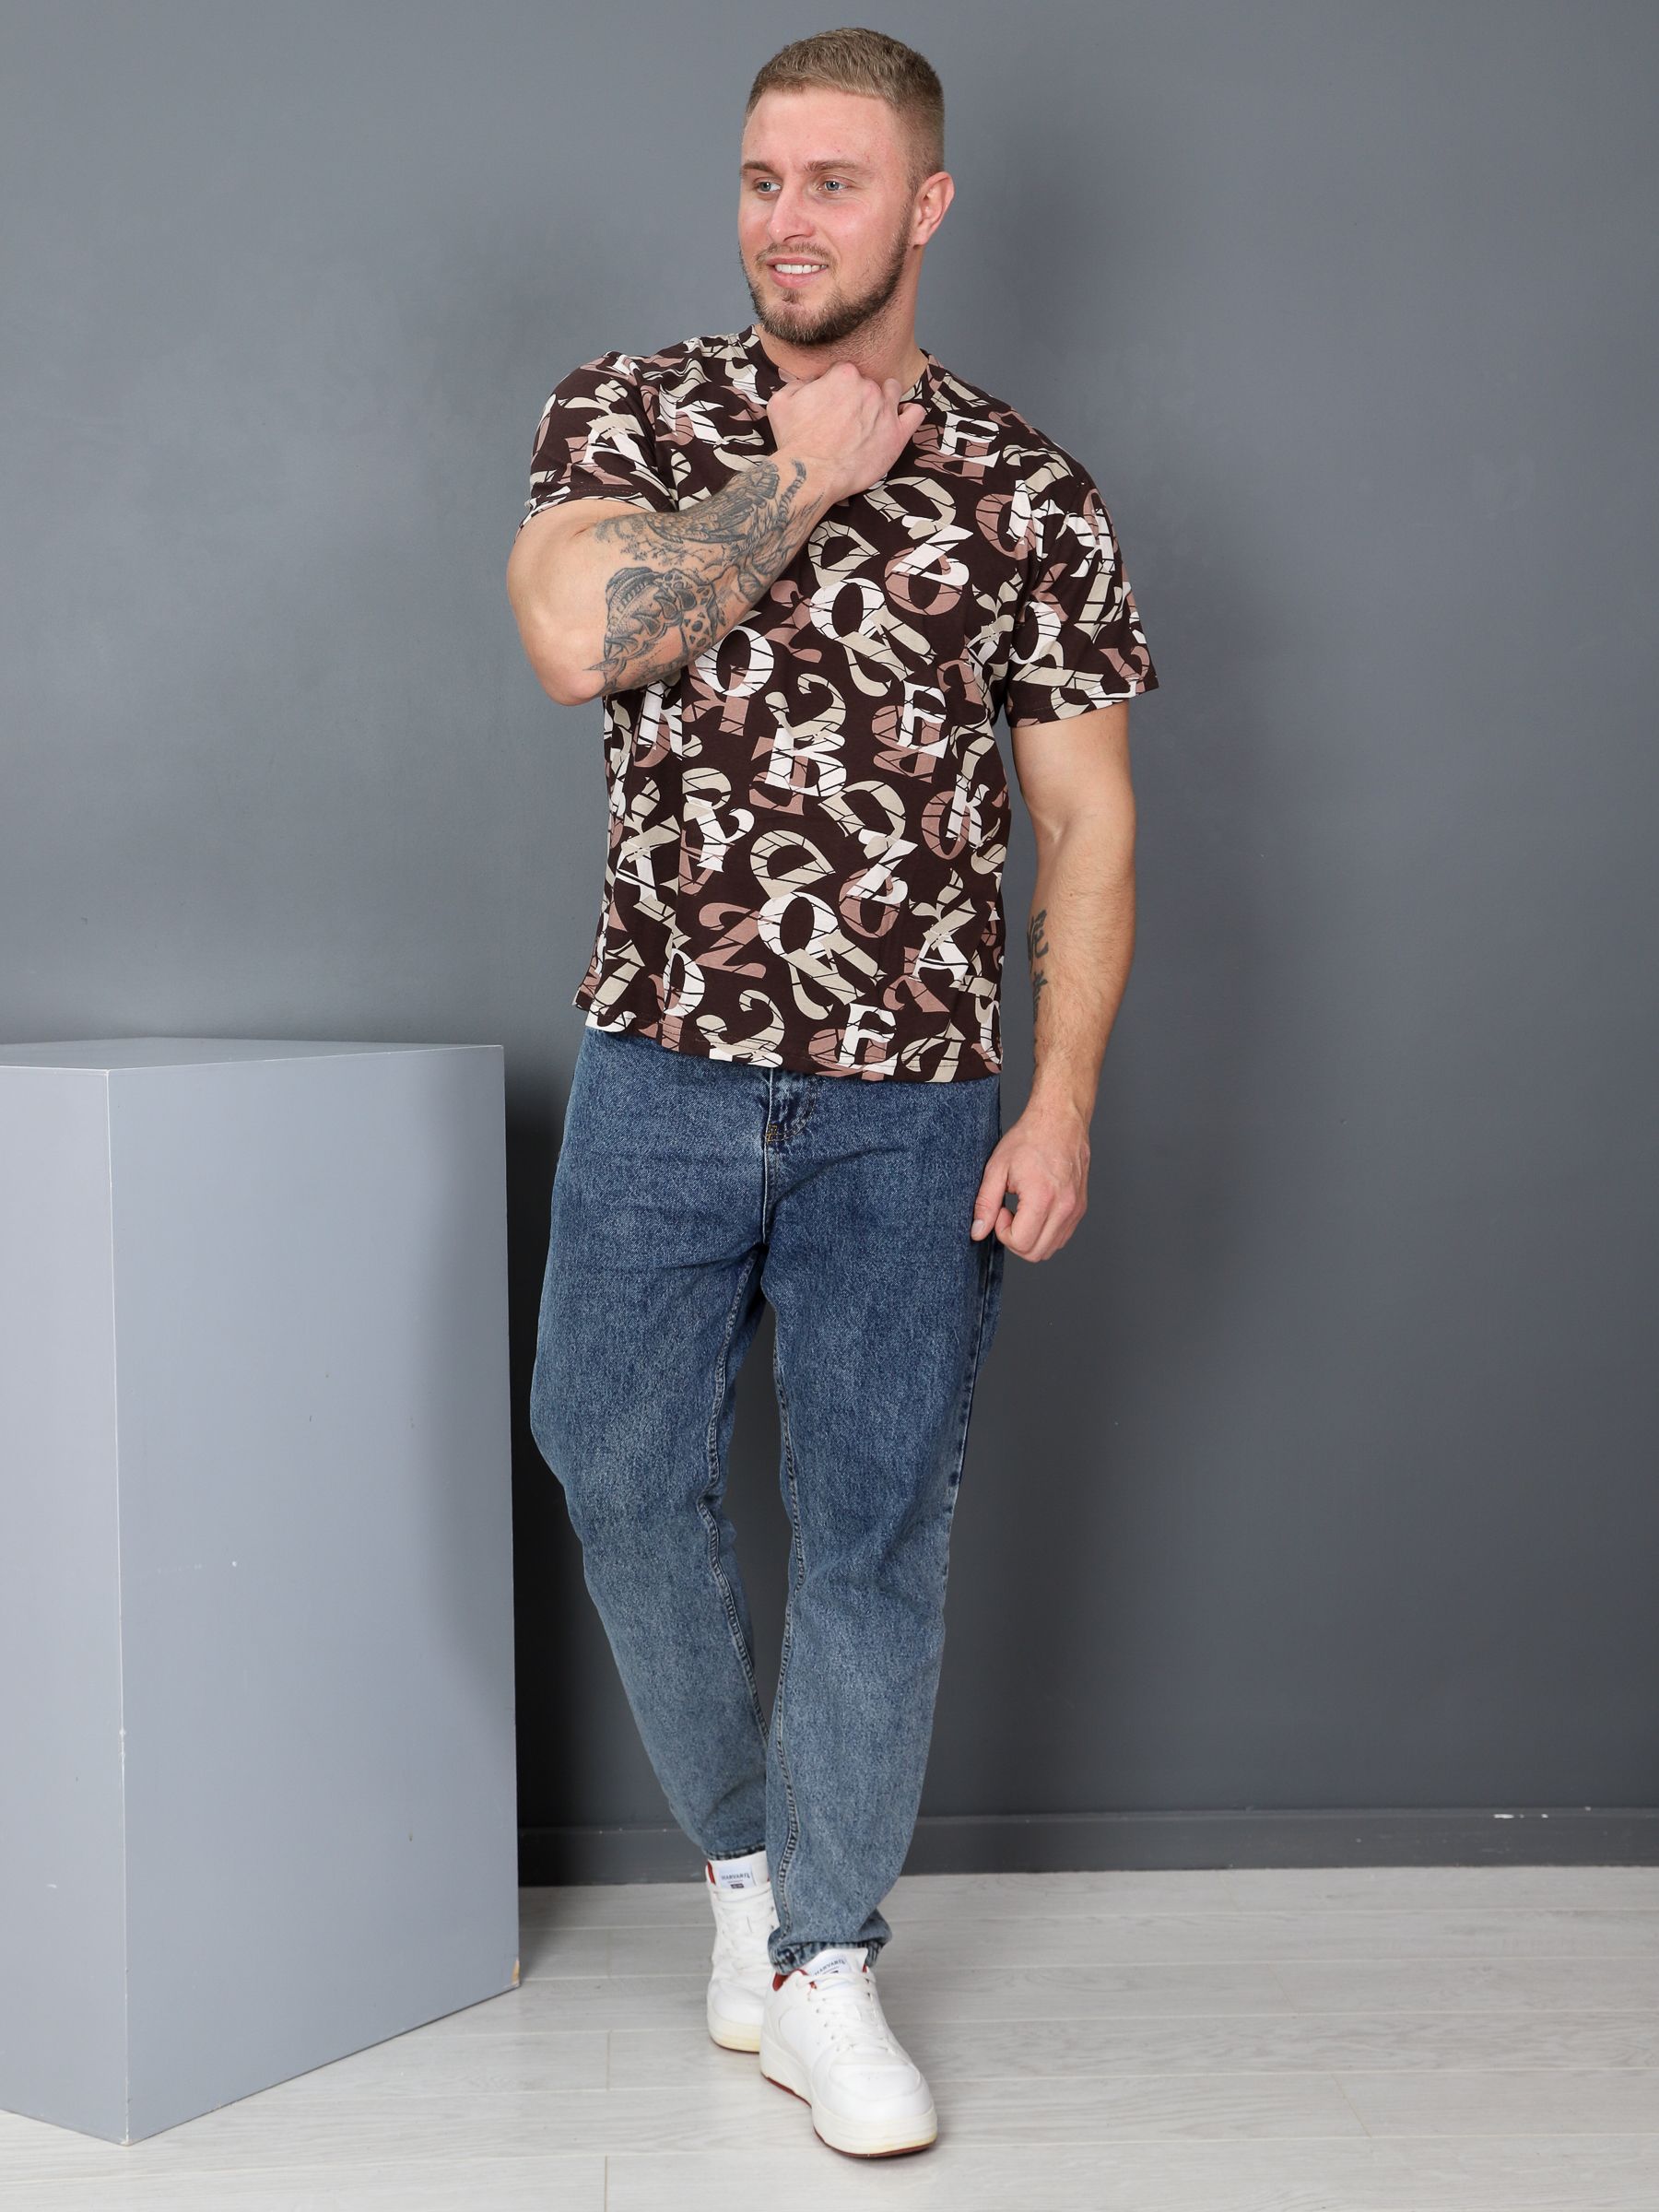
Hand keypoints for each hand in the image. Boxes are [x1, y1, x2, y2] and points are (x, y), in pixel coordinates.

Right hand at [768, 360, 925, 505]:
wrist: (811, 474)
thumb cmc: (795, 440)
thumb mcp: (782, 403)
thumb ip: (798, 384)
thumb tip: (808, 382)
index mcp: (844, 374)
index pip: (846, 371)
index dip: (837, 386)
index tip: (832, 402)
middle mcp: (868, 387)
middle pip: (868, 382)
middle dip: (859, 395)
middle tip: (847, 417)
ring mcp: (885, 410)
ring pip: (892, 391)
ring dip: (884, 398)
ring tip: (873, 415)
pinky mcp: (897, 435)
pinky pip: (915, 414)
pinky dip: (909, 413)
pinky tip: (900, 418)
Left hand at [970, 1098, 1090, 1262]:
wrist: (1060, 1121)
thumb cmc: (1029, 1139)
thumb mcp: (997, 1168)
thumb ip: (985, 1203)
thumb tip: (978, 1232)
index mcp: (1042, 1198)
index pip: (1021, 1243)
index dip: (1003, 1233)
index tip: (1001, 1210)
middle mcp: (1064, 1208)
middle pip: (1036, 1253)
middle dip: (1016, 1240)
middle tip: (1008, 1212)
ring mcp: (1075, 1210)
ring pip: (1050, 1249)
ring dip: (1031, 1238)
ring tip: (1023, 1210)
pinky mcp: (1080, 1208)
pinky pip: (1061, 1237)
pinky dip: (1045, 1233)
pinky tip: (1035, 1210)